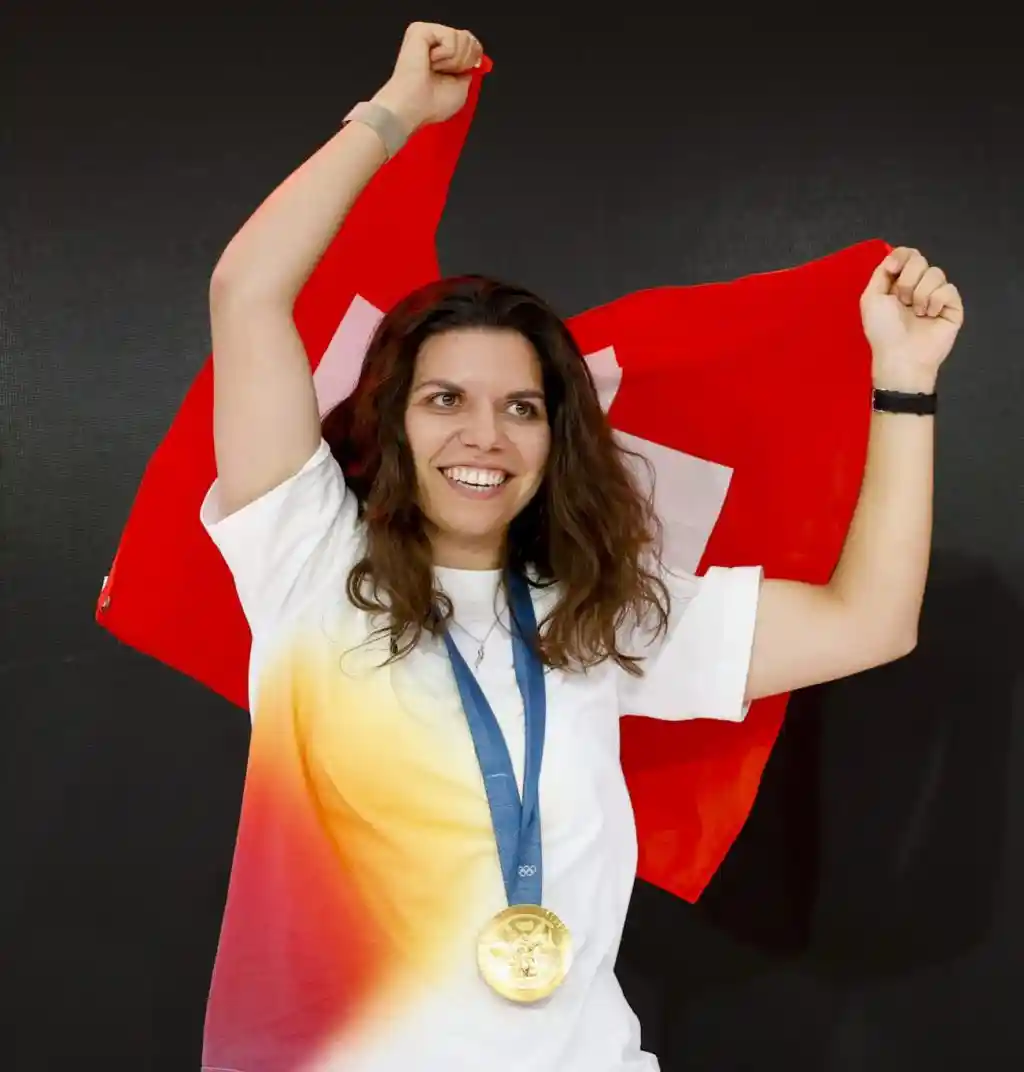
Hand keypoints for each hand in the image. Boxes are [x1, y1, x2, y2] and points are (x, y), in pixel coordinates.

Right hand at [371, 22, 483, 133]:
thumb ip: (469, 70)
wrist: (414, 106)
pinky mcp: (421, 30)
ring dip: (454, 61)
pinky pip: (451, 36)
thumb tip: (474, 57)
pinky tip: (430, 62)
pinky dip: (446, 55)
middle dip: (463, 61)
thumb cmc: (432, 104)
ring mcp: (427, 34)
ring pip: (462, 37)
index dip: (474, 56)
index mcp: (442, 56)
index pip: (469, 43)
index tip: (464, 71)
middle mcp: (434, 42)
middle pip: (468, 39)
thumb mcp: (462, 89)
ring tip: (434, 69)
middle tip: (444, 74)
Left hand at [860, 246, 964, 392]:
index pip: (907, 255)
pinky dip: (936, 301)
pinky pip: (949, 289)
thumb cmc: (883, 330)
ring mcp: (936, 296)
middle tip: (902, 301)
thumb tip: (894, 257)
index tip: (893, 269)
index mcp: (897, 284)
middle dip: (908, 279)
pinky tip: (930, 316)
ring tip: (916, 313)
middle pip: (920, 260)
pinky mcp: (953, 306)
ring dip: (920, 294)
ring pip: (935, 273)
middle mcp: (917, 287)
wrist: (901, 356)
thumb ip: (881, 273)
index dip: (902, 257)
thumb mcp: (871, 299)